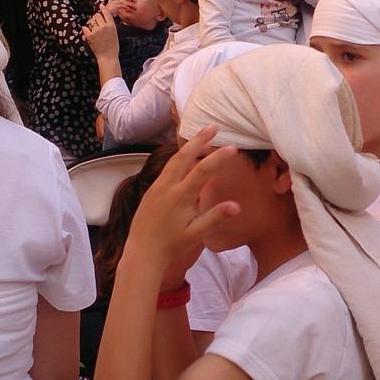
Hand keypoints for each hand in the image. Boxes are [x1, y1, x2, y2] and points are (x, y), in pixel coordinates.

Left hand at [84, 5, 118, 59]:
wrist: (108, 57)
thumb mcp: (115, 34)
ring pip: (91, 21)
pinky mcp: (89, 36)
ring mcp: (96, 31)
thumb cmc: (113, 47)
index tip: (101, 5)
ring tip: (93, 29)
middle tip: (96, 22)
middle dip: (96, 17)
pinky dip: (85, 29)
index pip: (106, 13)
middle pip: (97, 16)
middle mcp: (103, 27)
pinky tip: (86, 30)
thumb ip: (109, 26)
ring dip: (91, 23)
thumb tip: (103, 20)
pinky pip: (85, 28)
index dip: (103, 9)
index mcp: (111, 26)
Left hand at [123, 126, 240, 274]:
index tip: (232, 147)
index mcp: (180, 197)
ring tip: (201, 137)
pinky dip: (177, 158)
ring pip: (173, 160)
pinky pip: (166, 169)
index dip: (219, 157)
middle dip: (199, 139)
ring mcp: (156, 187)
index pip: (203, 170)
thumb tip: (236, 206)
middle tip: (213, 126)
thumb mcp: (196, 235)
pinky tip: (184, 158)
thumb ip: (215, 217)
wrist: (142, 253)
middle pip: (184, 156)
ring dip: (188, 146)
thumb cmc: (171, 246)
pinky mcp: (150, 191)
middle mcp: (167, 187)